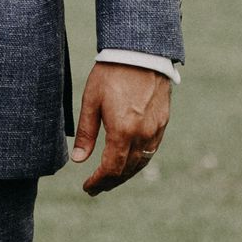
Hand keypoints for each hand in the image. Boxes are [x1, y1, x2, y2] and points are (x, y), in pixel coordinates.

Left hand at [70, 60, 172, 195]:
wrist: (141, 52)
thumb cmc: (111, 73)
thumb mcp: (91, 100)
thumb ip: (86, 133)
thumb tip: (78, 160)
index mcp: (122, 130)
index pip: (111, 168)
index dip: (99, 181)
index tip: (88, 187)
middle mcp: (142, 134)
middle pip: (127, 170)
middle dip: (110, 182)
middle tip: (96, 188)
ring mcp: (155, 130)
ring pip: (141, 163)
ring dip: (125, 175)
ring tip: (110, 180)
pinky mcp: (163, 123)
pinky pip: (151, 151)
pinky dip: (138, 162)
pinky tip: (129, 163)